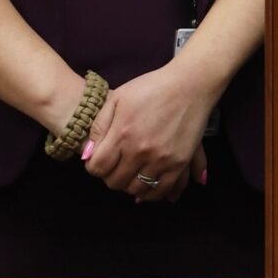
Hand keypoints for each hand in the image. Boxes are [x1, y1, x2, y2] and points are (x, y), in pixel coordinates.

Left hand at [84, 65, 219, 203]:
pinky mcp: (179, 162)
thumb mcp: (118, 98)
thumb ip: (99, 126)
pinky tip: (147, 186)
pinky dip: (151, 193)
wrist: (191, 83)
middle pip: (115, 182)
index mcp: (122, 134)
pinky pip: (161, 190)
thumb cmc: (152, 87)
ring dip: (130, 185)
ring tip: (132, 173)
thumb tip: (87, 156)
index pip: (97, 168)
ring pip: (137, 189)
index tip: (101, 160)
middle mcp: (140, 151)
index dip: (94, 167)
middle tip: (116, 166)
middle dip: (111, 176)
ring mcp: (161, 159)